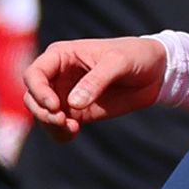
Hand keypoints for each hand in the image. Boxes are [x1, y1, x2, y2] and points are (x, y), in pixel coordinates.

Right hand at [22, 35, 168, 135]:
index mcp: (62, 55)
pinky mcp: (77, 112)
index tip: (56, 106)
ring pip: (42, 114)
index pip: (34, 74)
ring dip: (50, 126)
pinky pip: (58, 127)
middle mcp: (58, 75)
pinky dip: (59, 133)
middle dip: (42, 112)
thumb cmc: (136, 56)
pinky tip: (74, 133)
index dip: (38, 91)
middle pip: (32, 97)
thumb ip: (96, 81)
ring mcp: (66, 95)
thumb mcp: (119, 62)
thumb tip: (73, 103)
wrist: (156, 73)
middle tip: (63, 122)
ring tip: (72, 129)